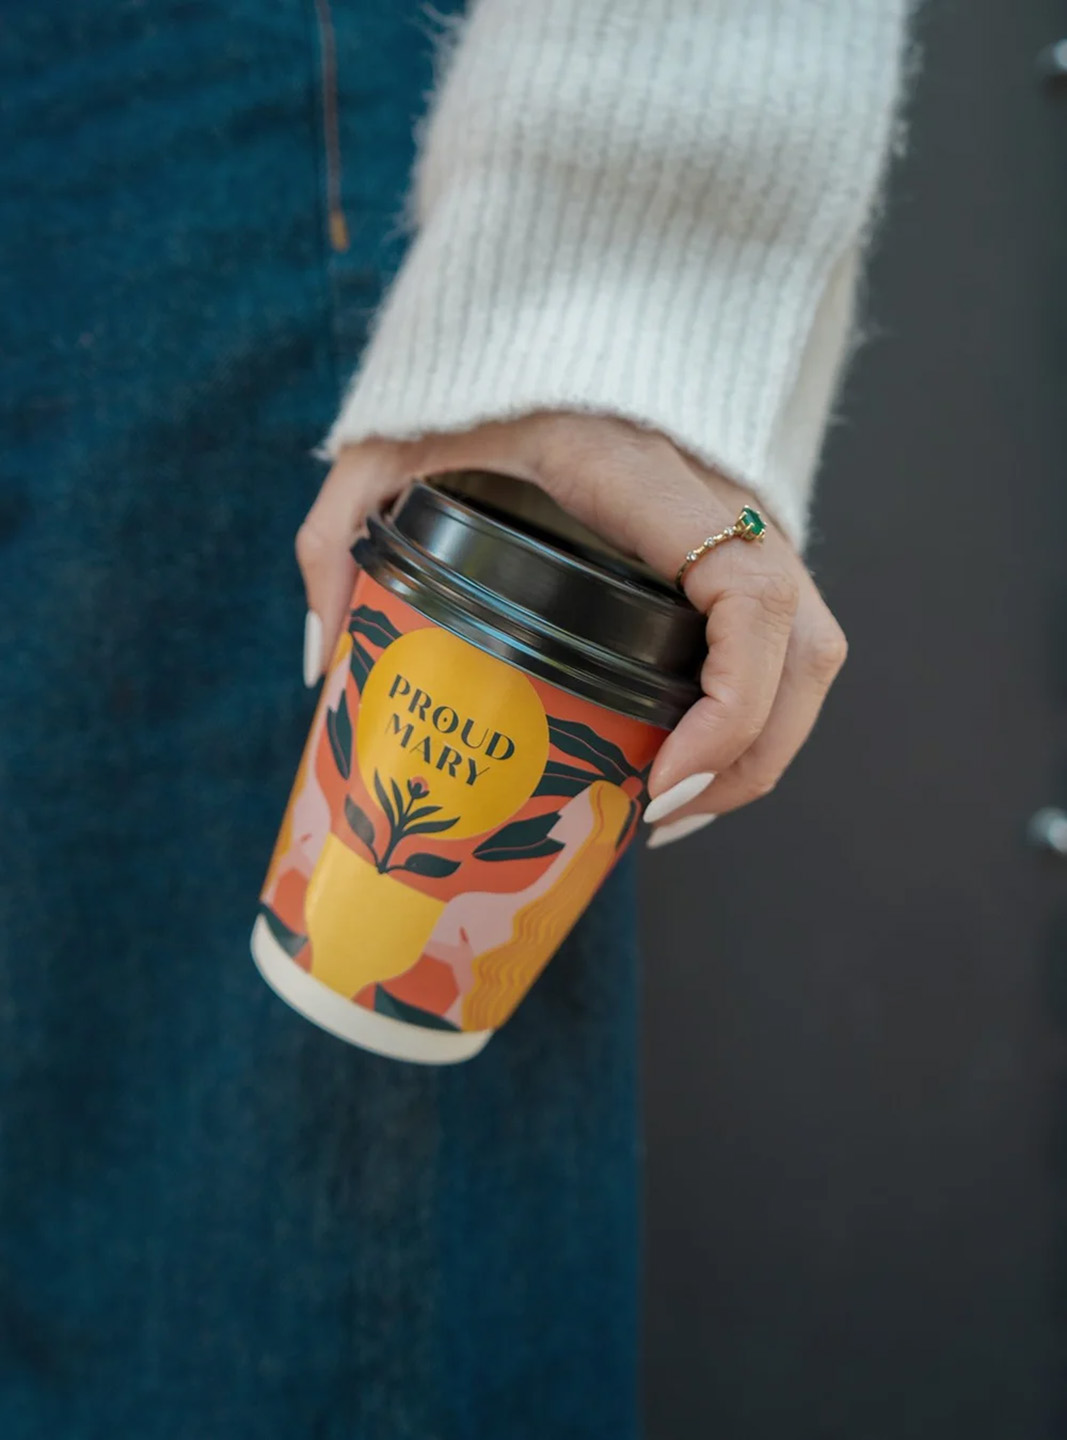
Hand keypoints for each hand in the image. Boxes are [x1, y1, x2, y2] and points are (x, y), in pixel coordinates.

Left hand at [296, 413, 846, 846]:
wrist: (544, 304)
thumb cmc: (472, 374)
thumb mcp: (388, 447)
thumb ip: (338, 537)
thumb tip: (321, 661)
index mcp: (646, 476)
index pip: (749, 595)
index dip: (731, 706)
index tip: (660, 777)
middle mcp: (721, 499)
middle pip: (803, 649)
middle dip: (748, 757)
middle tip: (657, 818)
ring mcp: (743, 517)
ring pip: (810, 651)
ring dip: (762, 744)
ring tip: (674, 804)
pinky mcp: (739, 535)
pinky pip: (785, 635)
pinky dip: (757, 706)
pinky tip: (686, 754)